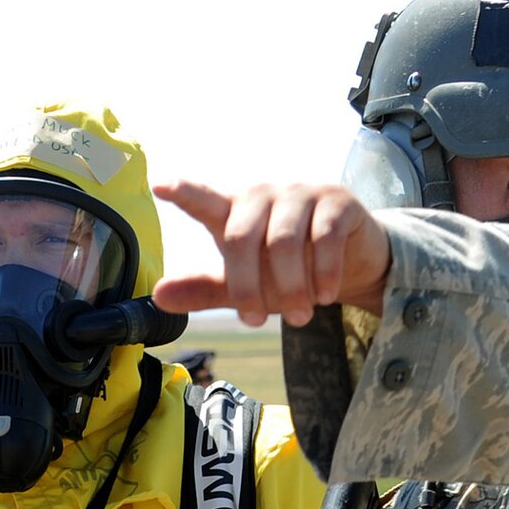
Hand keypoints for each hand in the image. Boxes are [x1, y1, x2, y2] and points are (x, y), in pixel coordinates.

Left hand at [153, 179, 392, 325]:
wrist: (350, 264)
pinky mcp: (336, 201)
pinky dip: (323, 274)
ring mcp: (300, 194)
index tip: (160, 186)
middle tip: (257, 322)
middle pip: (241, 237)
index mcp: (234, 212)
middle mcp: (263, 196)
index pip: (204, 199)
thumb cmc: (287, 270)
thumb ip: (203, 290)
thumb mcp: (242, 285)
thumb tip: (159, 296)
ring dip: (290, 287)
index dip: (184, 192)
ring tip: (300, 315)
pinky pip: (324, 238)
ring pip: (283, 241)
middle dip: (248, 288)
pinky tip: (326, 296)